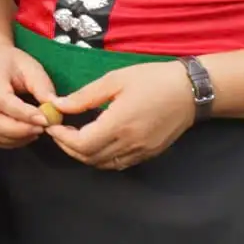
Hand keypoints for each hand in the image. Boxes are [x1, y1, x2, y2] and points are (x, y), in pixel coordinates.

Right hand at [0, 44, 58, 148]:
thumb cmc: (11, 63)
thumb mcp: (30, 67)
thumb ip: (42, 86)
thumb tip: (55, 107)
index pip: (3, 100)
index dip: (24, 114)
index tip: (45, 120)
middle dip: (19, 130)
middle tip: (41, 128)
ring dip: (16, 138)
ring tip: (35, 131)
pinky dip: (10, 142)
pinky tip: (25, 134)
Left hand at [46, 61, 196, 170]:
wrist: (191, 91)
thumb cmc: (152, 79)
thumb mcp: (115, 79)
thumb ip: (84, 96)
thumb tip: (58, 105)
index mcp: (120, 123)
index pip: (82, 143)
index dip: (62, 138)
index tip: (52, 126)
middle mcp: (130, 143)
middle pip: (89, 157)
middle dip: (68, 147)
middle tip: (59, 131)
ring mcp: (141, 151)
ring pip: (103, 164)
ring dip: (84, 154)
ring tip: (74, 136)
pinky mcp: (149, 154)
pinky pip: (119, 164)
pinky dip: (101, 158)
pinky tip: (96, 142)